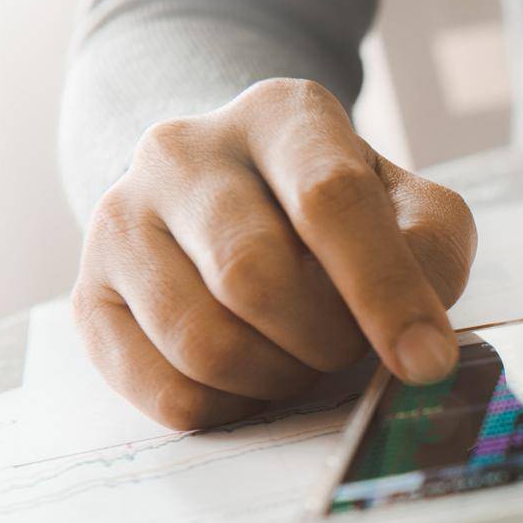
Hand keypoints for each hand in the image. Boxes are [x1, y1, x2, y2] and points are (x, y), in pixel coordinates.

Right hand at [72, 78, 476, 429]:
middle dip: (326, 339)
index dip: (385, 292)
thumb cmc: (340, 210)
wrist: (234, 195)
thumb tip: (420, 340)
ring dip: (281, 378)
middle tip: (351, 345)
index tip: (426, 361)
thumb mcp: (409, 205)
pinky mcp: (91, 295)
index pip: (331, 199)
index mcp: (281, 115)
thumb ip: (431, 253)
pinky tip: (257, 377)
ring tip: (306, 357)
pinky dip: (233, 407)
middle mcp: (185, 152)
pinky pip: (167, 391)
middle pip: (255, 276)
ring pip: (204, 342)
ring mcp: (123, 220)